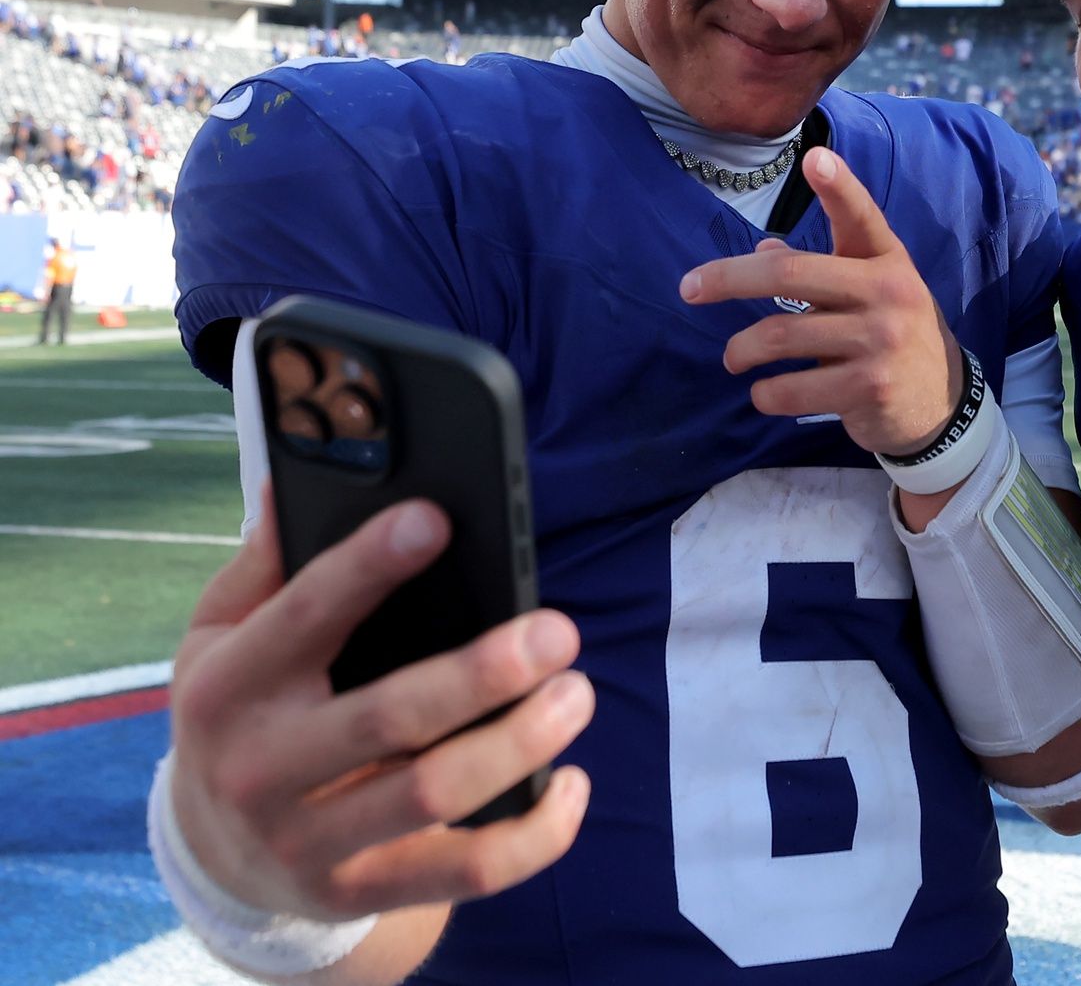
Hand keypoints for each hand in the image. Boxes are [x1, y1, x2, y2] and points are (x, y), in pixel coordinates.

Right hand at [167, 486, 593, 921]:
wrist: (215, 858)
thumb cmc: (243, 713)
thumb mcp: (220, 637)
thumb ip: (265, 565)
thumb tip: (292, 478)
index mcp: (231, 685)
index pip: (303, 616)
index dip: (368, 566)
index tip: (436, 519)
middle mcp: (263, 768)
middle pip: (389, 717)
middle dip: (484, 672)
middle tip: (558, 631)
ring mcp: (310, 840)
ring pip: (435, 794)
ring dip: (522, 742)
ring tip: (577, 693)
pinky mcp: (360, 890)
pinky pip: (463, 874)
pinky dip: (533, 834)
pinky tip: (569, 785)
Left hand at [680, 145, 962, 456]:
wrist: (940, 401)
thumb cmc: (891, 333)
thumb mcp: (869, 292)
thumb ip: (821, 271)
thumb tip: (764, 250)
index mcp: (886, 261)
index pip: (861, 217)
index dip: (838, 186)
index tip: (815, 158)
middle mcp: (888, 292)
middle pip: (790, 273)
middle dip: (729, 279)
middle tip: (690, 289)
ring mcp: (881, 341)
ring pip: (781, 336)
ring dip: (742, 350)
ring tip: (734, 358)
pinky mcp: (870, 387)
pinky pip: (793, 388)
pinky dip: (766, 393)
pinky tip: (765, 392)